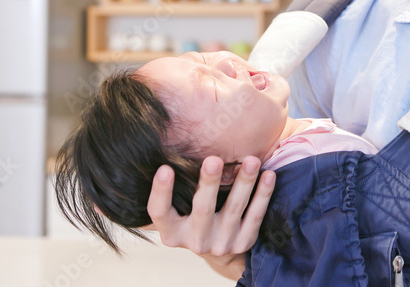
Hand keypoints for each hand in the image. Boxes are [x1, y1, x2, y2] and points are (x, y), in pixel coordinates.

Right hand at [145, 154, 275, 265]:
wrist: (219, 249)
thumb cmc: (192, 217)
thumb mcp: (175, 212)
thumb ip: (168, 193)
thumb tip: (140, 165)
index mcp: (172, 232)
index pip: (159, 213)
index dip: (160, 192)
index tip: (165, 168)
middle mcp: (195, 241)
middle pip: (202, 209)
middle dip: (209, 183)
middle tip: (214, 159)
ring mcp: (221, 243)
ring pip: (234, 209)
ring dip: (244, 182)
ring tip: (251, 160)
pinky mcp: (243, 242)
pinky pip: (255, 216)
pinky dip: (263, 195)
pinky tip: (269, 175)